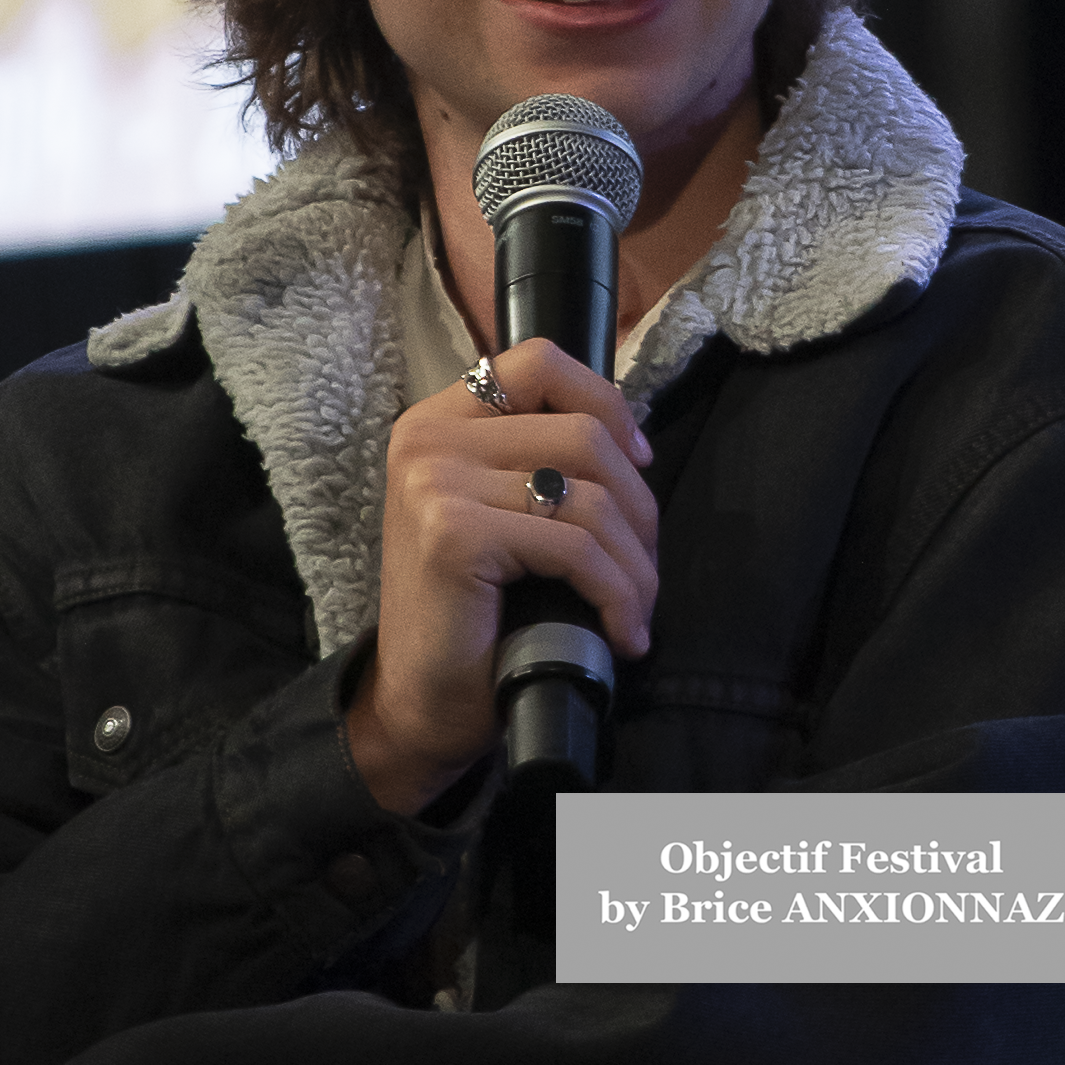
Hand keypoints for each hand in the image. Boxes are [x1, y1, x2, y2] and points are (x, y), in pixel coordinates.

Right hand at [345, 338, 656, 814]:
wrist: (422, 704)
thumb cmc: (476, 611)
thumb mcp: (500, 509)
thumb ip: (539, 457)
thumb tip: (634, 440)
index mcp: (438, 420)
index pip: (540, 360)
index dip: (606, 403)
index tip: (636, 461)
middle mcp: (428, 438)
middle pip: (583, 433)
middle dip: (638, 506)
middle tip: (642, 566)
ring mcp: (435, 482)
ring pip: (591, 497)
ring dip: (635, 563)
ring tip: (635, 607)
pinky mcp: (454, 534)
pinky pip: (576, 548)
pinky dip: (617, 593)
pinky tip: (622, 631)